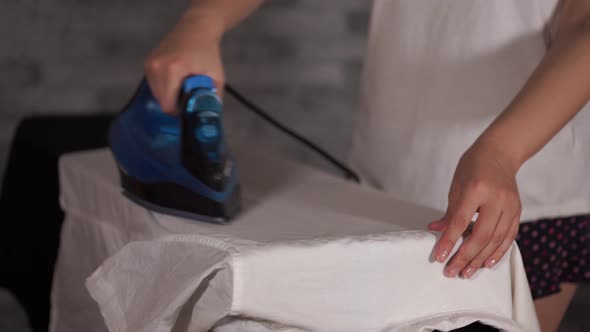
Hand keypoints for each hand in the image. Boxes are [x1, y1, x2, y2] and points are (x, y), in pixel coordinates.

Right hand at [144, 12, 224, 113]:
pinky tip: (177, 78)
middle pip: (161, 101)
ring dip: (169, 95)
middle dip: (176, 103)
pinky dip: (165, 87)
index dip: (180, 111)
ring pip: (157, 95)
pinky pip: (155, 85)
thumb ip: (213, 99)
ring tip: (184, 84)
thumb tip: (210, 117)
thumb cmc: (207, 52)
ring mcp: (150, 64)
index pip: (168, 105)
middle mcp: (157, 66)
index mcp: (172, 70)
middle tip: (190, 94)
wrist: (196, 28)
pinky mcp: (148, 63)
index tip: (190, 106)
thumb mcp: (216, 77)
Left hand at [428, 141, 521, 278]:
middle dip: (465, 256)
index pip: (460, 221)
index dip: (449, 241)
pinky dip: (498, 252)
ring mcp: (510, 205)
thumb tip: (436, 231)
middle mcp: (496, 198)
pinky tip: (487, 263)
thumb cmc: (473, 167)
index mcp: (475, 189)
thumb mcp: (456, 185)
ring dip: (480, 259)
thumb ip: (450, 212)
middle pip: (481, 235)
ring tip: (466, 272)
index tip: (439, 257)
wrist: (499, 153)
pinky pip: (509, 236)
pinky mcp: (518, 211)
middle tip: (452, 271)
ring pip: (496, 239)